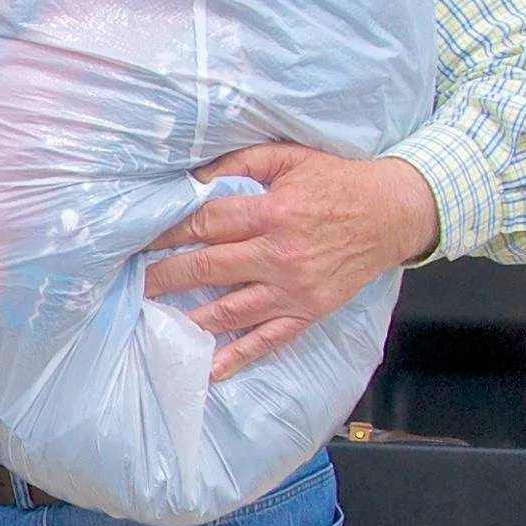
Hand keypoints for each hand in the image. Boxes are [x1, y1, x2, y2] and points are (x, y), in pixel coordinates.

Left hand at [142, 144, 439, 379]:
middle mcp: (279, 255)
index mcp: (271, 213)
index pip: (204, 224)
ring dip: (187, 318)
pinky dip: (237, 356)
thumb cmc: (338, 181)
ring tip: (151, 322)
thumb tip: (193, 178)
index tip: (137, 241)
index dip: (166, 233)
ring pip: (229, 310)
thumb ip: (239, 163)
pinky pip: (268, 339)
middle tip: (130, 284)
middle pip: (206, 268)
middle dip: (163, 277)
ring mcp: (293, 289)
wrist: (395, 213)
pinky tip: (208, 368)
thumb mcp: (289, 157)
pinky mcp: (308, 311)